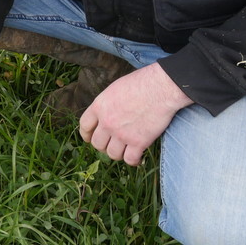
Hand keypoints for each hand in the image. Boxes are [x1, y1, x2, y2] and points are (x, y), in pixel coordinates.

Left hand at [78, 62, 192, 165]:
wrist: (161, 88)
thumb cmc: (142, 83)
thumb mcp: (115, 88)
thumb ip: (108, 104)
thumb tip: (108, 113)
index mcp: (99, 106)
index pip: (84, 126)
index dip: (86, 134)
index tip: (90, 138)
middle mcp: (107, 122)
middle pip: (97, 143)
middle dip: (103, 146)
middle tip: (111, 145)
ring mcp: (122, 134)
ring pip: (112, 154)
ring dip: (118, 154)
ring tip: (125, 150)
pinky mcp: (138, 142)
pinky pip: (130, 159)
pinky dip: (134, 161)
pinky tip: (138, 158)